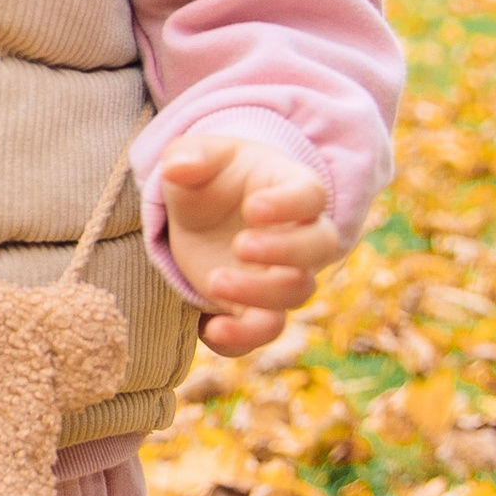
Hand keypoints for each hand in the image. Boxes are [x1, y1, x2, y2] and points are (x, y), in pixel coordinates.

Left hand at [160, 137, 341, 355]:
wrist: (204, 215)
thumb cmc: (212, 177)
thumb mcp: (198, 157)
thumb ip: (190, 156)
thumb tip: (176, 167)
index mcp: (292, 189)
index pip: (311, 196)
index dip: (290, 205)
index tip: (253, 208)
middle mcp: (299, 236)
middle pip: (319, 250)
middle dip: (285, 252)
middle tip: (239, 245)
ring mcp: (280, 276)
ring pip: (295, 295)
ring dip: (259, 295)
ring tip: (213, 282)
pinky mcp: (256, 307)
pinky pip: (261, 333)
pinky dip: (239, 338)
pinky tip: (207, 328)